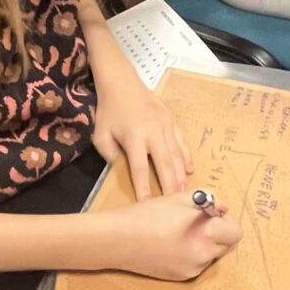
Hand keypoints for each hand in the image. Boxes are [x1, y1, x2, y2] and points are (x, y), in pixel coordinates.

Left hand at [93, 72, 191, 200]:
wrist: (122, 83)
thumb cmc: (109, 111)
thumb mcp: (100, 135)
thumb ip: (110, 155)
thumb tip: (121, 170)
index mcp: (134, 138)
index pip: (141, 170)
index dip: (145, 189)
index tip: (148, 206)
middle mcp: (153, 133)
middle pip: (165, 165)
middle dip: (171, 187)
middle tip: (176, 206)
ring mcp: (165, 126)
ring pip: (176, 155)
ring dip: (181, 175)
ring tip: (185, 193)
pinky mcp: (172, 121)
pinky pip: (181, 143)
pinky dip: (186, 158)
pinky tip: (188, 170)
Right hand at [112, 191, 241, 280]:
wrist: (119, 240)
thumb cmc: (149, 214)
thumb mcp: (181, 197)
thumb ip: (210, 199)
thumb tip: (224, 209)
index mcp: (207, 233)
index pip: (236, 232)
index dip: (225, 220)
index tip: (212, 214)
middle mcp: (204, 255)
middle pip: (227, 245)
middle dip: (219, 233)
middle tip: (199, 222)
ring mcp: (193, 269)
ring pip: (212, 255)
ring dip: (206, 244)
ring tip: (182, 233)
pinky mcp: (182, 277)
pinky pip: (197, 264)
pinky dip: (192, 254)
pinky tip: (173, 244)